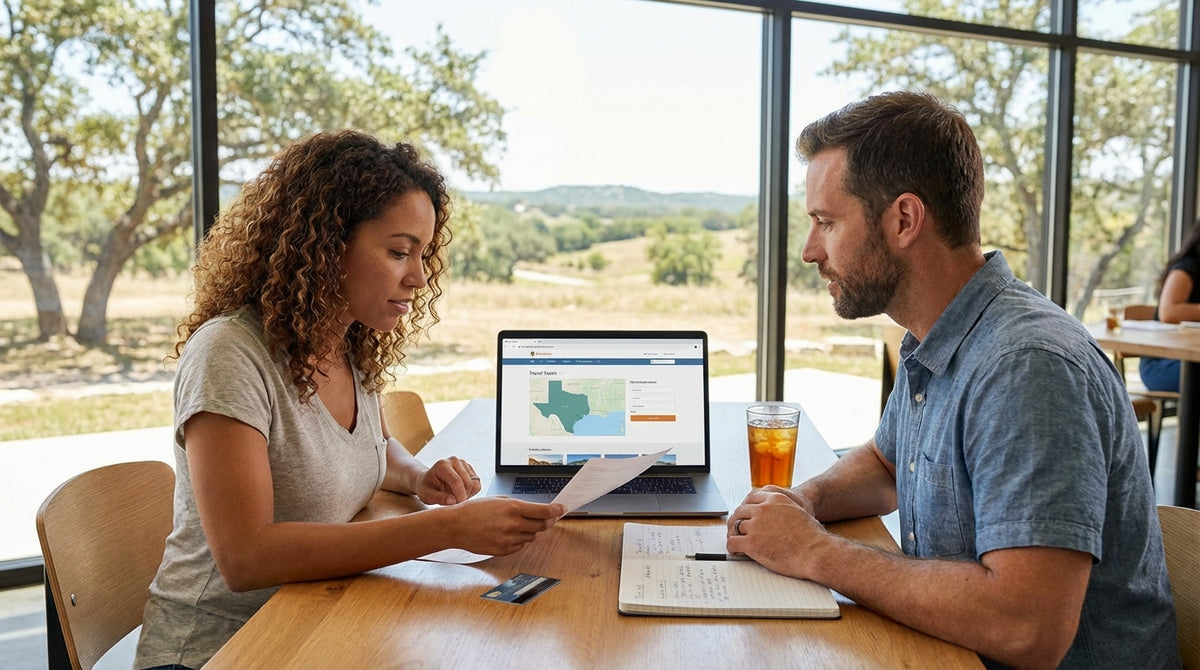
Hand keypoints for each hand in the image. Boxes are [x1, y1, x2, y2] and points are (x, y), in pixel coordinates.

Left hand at [413, 456, 481, 505]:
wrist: (428, 479)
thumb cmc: (426, 487)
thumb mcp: (427, 495)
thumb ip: (439, 498)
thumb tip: (453, 501)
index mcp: (442, 465)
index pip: (456, 481)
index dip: (460, 495)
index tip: (458, 505)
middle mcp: (454, 461)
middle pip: (468, 482)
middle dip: (463, 496)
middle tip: (454, 502)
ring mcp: (463, 463)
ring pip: (474, 483)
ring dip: (468, 494)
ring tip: (455, 496)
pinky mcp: (469, 468)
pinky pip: (477, 483)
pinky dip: (471, 491)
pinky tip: (460, 492)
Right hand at [449, 497, 564, 555]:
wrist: (456, 526)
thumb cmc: (475, 510)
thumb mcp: (498, 500)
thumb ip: (519, 506)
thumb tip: (536, 510)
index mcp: (512, 509)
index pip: (543, 511)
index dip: (556, 510)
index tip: (562, 509)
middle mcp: (513, 525)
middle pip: (541, 525)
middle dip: (546, 520)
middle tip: (547, 516)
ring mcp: (508, 540)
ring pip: (532, 536)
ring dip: (530, 530)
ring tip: (516, 523)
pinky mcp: (503, 550)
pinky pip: (520, 545)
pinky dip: (520, 539)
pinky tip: (508, 533)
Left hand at [725, 488, 828, 578]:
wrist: (817, 552)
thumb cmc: (813, 537)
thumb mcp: (798, 511)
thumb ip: (783, 509)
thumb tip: (775, 517)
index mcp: (775, 498)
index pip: (751, 498)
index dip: (746, 508)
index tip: (744, 515)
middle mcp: (763, 509)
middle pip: (740, 512)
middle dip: (737, 521)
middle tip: (735, 529)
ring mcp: (756, 526)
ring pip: (735, 527)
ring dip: (733, 534)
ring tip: (735, 541)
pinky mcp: (752, 543)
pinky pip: (733, 543)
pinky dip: (732, 548)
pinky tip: (736, 551)